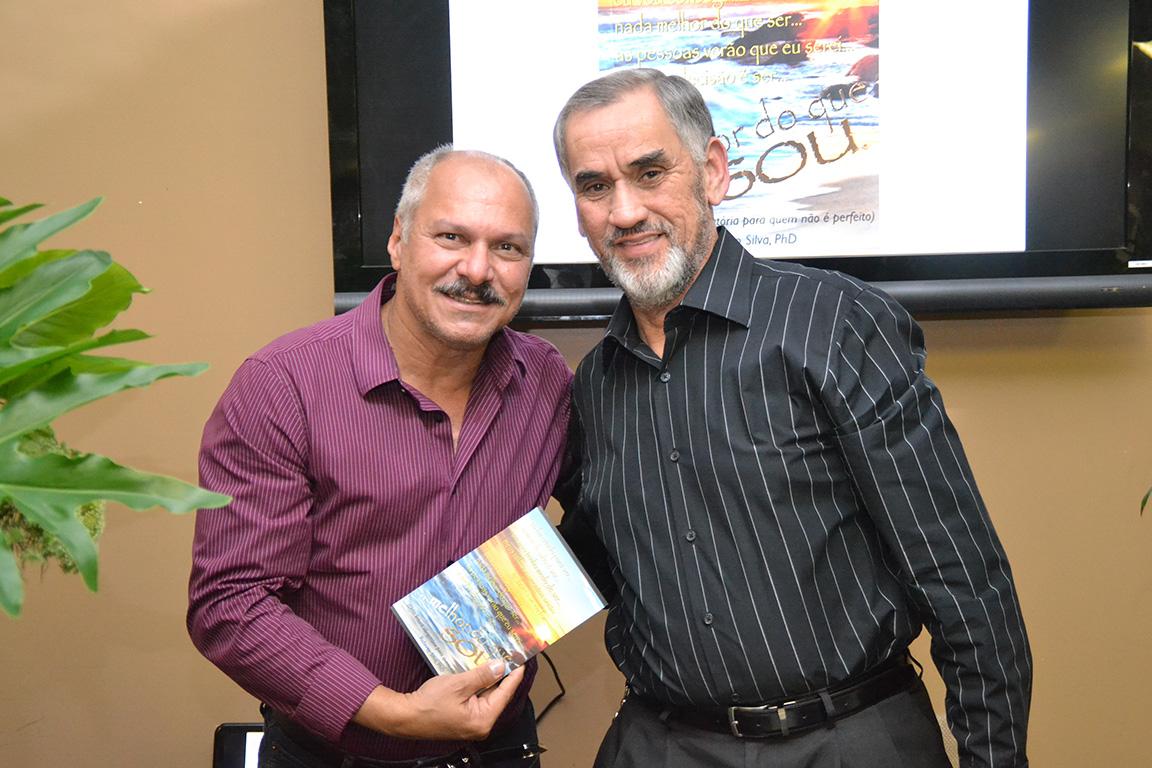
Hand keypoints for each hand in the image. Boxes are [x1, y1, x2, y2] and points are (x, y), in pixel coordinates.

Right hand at [354, 661, 525, 740]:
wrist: (405, 716)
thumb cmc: (428, 704)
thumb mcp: (458, 684)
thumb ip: (482, 676)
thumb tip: (500, 667)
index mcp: (483, 719)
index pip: (506, 693)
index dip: (514, 674)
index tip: (521, 660)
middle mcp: (481, 724)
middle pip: (497, 694)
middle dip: (500, 674)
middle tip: (506, 655)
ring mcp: (472, 723)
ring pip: (486, 696)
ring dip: (487, 679)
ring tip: (492, 659)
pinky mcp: (463, 719)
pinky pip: (476, 699)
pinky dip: (477, 686)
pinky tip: (476, 671)